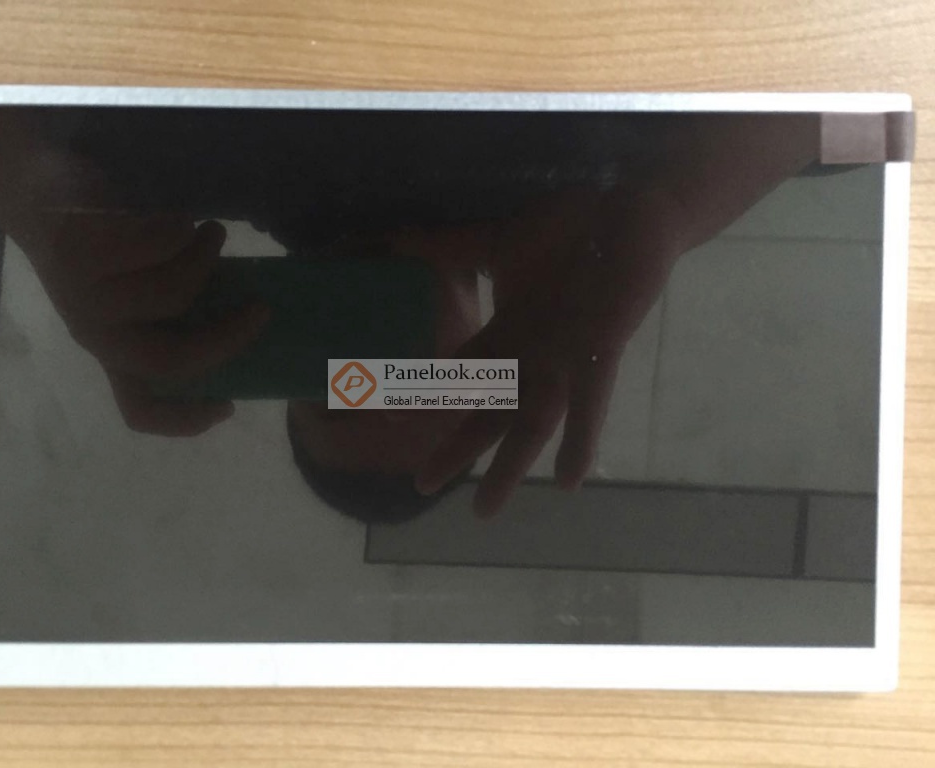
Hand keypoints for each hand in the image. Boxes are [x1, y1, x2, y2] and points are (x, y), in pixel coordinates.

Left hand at [28, 212, 269, 435]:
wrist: (40, 193)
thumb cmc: (105, 245)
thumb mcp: (133, 292)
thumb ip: (173, 315)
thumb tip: (247, 321)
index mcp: (109, 349)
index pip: (139, 409)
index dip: (185, 420)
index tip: (228, 405)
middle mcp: (94, 332)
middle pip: (171, 360)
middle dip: (228, 337)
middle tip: (260, 308)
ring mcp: (84, 294)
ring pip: (173, 293)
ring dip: (207, 258)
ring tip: (213, 234)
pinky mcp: (82, 251)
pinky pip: (159, 245)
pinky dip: (183, 227)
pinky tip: (180, 217)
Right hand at [413, 184, 680, 515]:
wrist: (628, 206)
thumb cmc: (569, 228)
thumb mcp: (498, 242)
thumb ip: (451, 248)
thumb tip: (396, 239)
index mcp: (509, 334)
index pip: (457, 374)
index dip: (425, 396)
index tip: (389, 418)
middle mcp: (533, 357)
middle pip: (487, 413)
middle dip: (456, 450)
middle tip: (423, 485)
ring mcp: (564, 359)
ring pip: (530, 424)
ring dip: (507, 467)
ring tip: (482, 510)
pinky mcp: (598, 350)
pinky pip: (588, 401)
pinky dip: (580, 440)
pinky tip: (567, 481)